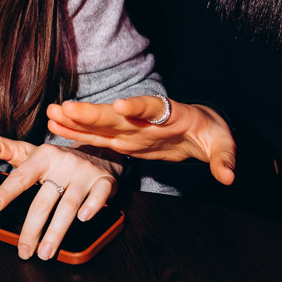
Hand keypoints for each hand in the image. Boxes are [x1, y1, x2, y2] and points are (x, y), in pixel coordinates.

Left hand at [0, 137, 121, 260]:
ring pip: (68, 205)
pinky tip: (82, 220)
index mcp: (43, 156)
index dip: (6, 192)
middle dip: (32, 229)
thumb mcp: (30, 151)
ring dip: (56, 231)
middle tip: (23, 250)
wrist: (97, 151)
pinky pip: (99, 196)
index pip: (21, 176)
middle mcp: (64, 163)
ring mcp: (84, 173)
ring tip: (45, 252)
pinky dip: (91, 208)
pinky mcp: (104, 181)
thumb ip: (1, 148)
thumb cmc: (57, 159)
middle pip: (44, 200)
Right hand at [46, 96, 236, 185]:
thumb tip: (229, 177)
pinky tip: (56, 127)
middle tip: (65, 108)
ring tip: (52, 113)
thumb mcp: (223, 145)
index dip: (136, 105)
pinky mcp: (123, 139)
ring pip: (101, 123)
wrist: (201, 129)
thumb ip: (224, 159)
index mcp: (169, 114)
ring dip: (76, 120)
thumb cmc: (212, 133)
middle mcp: (145, 119)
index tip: (119, 104)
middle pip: (116, 114)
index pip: (152, 107)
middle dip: (91, 113)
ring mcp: (132, 128)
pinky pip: (97, 136)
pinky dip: (77, 132)